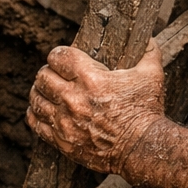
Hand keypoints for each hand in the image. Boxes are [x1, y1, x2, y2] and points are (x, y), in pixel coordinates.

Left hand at [26, 42, 167, 174]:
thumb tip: (147, 38)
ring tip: (48, 91)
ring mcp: (65, 121)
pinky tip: (44, 110)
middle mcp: (73, 99)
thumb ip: (148, 52)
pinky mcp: (62, 140)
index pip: (58, 56)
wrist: (142, 150)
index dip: (59, 54)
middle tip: (57, 75)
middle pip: (43, 76)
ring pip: (36, 98)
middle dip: (49, 72)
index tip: (64, 58)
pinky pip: (35, 123)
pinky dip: (36, 114)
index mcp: (91, 79)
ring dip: (41, 92)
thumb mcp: (152, 75)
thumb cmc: (146, 112)